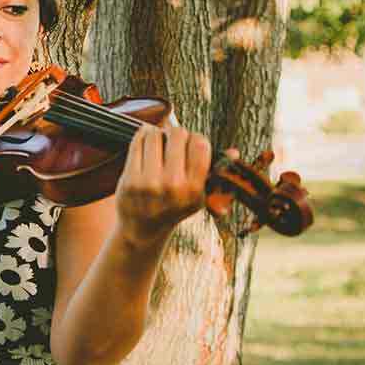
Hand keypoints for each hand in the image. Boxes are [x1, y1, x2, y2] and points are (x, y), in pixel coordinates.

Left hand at [115, 125, 211, 245]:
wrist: (141, 229)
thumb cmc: (173, 207)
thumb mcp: (199, 196)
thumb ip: (216, 175)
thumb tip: (234, 152)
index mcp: (194, 189)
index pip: (200, 144)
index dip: (195, 139)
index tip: (189, 144)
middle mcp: (172, 186)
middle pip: (177, 134)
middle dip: (175, 134)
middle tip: (171, 143)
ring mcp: (148, 183)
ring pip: (154, 135)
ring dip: (156, 135)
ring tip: (157, 144)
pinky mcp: (129, 179)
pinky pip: (136, 142)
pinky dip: (141, 137)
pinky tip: (144, 144)